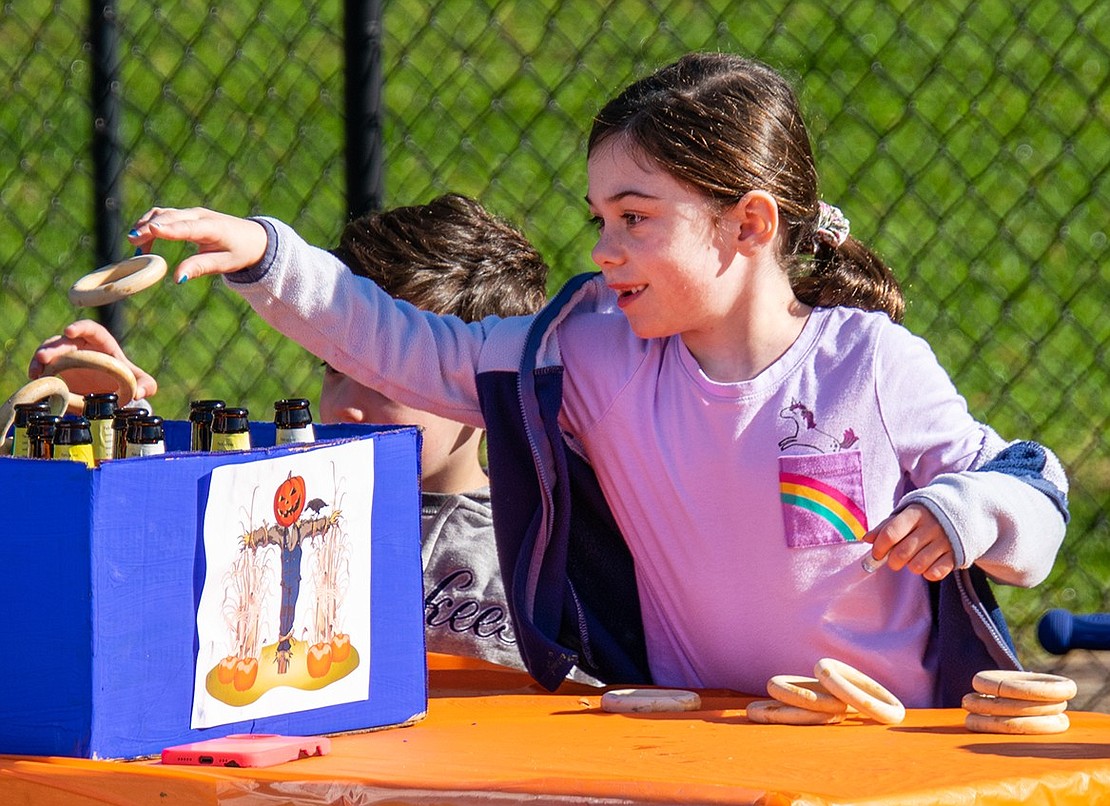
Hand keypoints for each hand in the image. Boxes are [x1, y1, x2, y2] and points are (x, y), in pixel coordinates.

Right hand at [28, 319, 158, 399]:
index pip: (91, 329)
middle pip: (65, 341)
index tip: (69, 331)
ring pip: (50, 350)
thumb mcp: (140, 382)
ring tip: (35, 370)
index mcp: (103, 344)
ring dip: (40, 358)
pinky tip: (33, 378)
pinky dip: (37, 370)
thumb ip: (147, 385)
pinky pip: (44, 366)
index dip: (80, 327)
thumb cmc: (126, 380)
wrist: (112, 393)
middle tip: (44, 357)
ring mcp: (67, 356)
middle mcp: (82, 346)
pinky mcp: (57, 368)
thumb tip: (139, 393)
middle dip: (54, 347)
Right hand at [127, 206, 267, 282]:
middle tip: (132, 241)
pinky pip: (164, 216)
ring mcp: (191, 213)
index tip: (150, 230)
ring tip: (134, 244)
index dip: (168, 229)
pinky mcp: (186, 215)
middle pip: (170, 217)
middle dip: (149, 227)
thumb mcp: (225, 264)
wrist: (253, 238)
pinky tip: (142, 243)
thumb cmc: (240, 252)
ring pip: (163, 214)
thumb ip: (200, 268)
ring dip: (146, 225)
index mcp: (213, 228)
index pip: (187, 227)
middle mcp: (199, 216)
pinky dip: (151, 225)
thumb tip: (177, 278)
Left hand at [863, 503, 955, 580]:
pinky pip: (935, 573)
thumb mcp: (906, 515)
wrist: (964, 511)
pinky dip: (928, 573)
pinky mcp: (957, 555)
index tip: (877, 554)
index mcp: (916, 513)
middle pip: (902, 553)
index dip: (879, 547)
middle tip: (895, 560)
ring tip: (914, 559)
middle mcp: (931, 526)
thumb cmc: (925, 516)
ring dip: (911, 567)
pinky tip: (929, 564)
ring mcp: (946, 541)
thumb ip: (885, 526)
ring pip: (917, 566)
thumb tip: (866, 539)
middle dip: (893, 561)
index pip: (891, 533)